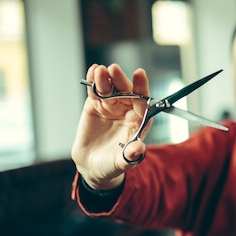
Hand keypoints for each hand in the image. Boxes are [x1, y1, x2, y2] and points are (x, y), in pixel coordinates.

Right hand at [71, 63, 151, 189]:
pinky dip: (93, 81)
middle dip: (121, 80)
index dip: (141, 87)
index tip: (139, 73)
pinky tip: (92, 71)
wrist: (92, 166)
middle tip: (114, 69)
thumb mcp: (122, 163)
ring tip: (100, 70)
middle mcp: (127, 110)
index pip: (143, 101)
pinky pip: (95, 91)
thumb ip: (130, 156)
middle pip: (126, 91)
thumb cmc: (112, 164)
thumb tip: (139, 150)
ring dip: (106, 78)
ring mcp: (111, 106)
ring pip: (110, 89)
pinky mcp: (95, 105)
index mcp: (139, 121)